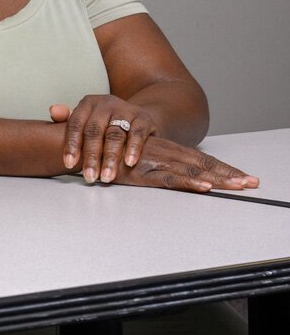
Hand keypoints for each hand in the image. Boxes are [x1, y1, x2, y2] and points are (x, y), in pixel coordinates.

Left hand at [50, 96, 159, 183]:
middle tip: (89, 177)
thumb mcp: (86, 117)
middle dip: (91, 157)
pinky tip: (129, 163)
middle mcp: (106, 104)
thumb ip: (67, 118)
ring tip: (107, 176)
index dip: (71, 145)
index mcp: (87, 104)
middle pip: (94, 132)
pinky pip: (137, 133)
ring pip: (115, 135)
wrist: (137, 115)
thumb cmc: (104, 121)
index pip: (75, 124)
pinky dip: (133, 148)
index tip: (69, 164)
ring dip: (110, 157)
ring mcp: (126, 110)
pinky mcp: (143, 119)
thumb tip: (53, 111)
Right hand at [108, 137, 258, 194]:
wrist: (81, 146)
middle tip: (253, 182)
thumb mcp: (135, 158)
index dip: (224, 168)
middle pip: (204, 164)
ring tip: (237, 187)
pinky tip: (204, 188)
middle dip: (230, 174)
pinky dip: (188, 184)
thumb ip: (153, 163)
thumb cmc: (106, 154)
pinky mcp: (141, 173)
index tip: (244, 177)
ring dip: (217, 180)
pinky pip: (169, 179)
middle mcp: (164, 153)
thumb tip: (172, 172)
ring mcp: (154, 162)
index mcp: (166, 150)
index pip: (202, 159)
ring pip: (193, 171)